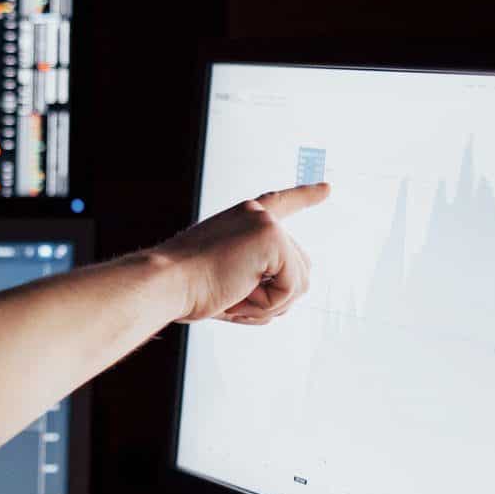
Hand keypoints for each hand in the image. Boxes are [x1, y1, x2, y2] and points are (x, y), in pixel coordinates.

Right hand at [154, 182, 329, 323]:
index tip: (328, 189)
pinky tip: (239, 293)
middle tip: (235, 300)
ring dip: (270, 303)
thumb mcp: (227, 280)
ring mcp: (266, 224)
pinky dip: (268, 304)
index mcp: (242, 219)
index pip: (280, 203)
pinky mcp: (272, 238)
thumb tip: (295, 288)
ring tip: (234, 296)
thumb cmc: (187, 288)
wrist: (166, 283)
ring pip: (300, 281)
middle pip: (299, 266)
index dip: (305, 196)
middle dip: (275, 297)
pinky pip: (292, 288)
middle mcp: (257, 215)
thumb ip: (259, 277)